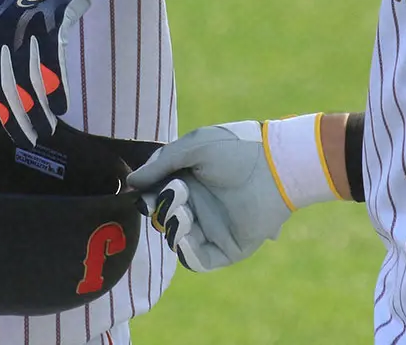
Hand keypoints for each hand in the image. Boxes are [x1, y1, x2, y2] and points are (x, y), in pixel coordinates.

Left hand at [0, 0, 134, 145]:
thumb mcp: (4, 10)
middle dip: (11, 117)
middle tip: (23, 139)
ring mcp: (23, 20)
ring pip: (25, 77)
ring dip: (36, 110)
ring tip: (46, 129)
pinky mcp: (50, 19)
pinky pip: (51, 63)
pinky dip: (56, 89)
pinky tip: (62, 107)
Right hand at [127, 121, 291, 271]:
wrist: (274, 164)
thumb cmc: (235, 147)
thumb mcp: (194, 146)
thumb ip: (161, 163)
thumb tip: (131, 181)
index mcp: (189, 182)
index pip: (157, 195)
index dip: (147, 195)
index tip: (142, 191)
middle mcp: (198, 207)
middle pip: (164, 219)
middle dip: (160, 208)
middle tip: (174, 193)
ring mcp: (212, 229)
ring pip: (177, 241)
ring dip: (172, 227)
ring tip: (183, 209)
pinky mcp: (228, 248)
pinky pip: (199, 260)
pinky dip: (187, 251)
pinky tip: (186, 233)